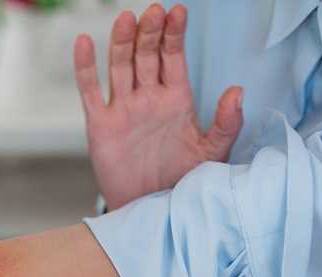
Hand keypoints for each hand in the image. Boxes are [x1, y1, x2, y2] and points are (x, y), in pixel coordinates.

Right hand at [74, 3, 243, 210]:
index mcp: (176, 100)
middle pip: (147, 55)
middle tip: (154, 11)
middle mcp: (148, 98)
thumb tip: (237, 91)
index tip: (179, 11)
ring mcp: (123, 109)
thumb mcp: (212, 155)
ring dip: (122, 42)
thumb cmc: (181, 184)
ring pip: (120, 66)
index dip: (175, 35)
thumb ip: (226, 124)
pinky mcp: (100, 124)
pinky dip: (85, 68)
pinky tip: (84, 43)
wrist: (150, 212)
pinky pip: (90, 91)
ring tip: (127, 19)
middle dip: (150, 33)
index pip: (174, 58)